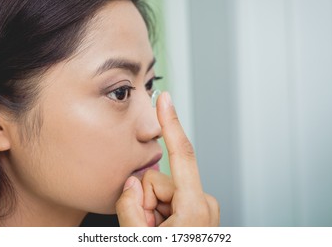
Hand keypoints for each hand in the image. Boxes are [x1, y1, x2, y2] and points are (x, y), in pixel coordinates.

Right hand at [116, 92, 219, 225]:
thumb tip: (131, 184)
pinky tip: (163, 230)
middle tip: (147, 228)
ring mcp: (201, 207)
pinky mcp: (197, 209)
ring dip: (152, 210)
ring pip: (162, 189)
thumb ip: (128, 206)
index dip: (171, 123)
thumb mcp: (140, 238)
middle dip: (146, 201)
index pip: (181, 154)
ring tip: (156, 232)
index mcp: (194, 208)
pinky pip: (170, 198)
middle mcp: (203, 202)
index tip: (166, 100)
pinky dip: (160, 213)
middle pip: (159, 179)